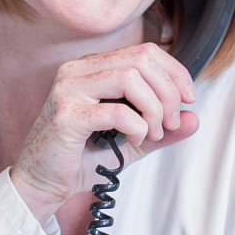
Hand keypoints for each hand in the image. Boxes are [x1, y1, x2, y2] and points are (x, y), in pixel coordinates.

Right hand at [9, 43, 198, 222]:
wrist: (41, 183)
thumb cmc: (79, 158)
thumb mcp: (130, 140)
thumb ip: (161, 129)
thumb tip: (193, 119)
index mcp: (91, 68)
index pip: (144, 52)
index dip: (174, 73)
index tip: (187, 99)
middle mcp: (77, 71)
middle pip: (141, 60)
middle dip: (168, 91)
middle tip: (169, 122)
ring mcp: (68, 89)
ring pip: (130, 77)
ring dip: (153, 108)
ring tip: (151, 133)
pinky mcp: (66, 114)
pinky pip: (117, 111)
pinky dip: (136, 127)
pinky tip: (133, 141)